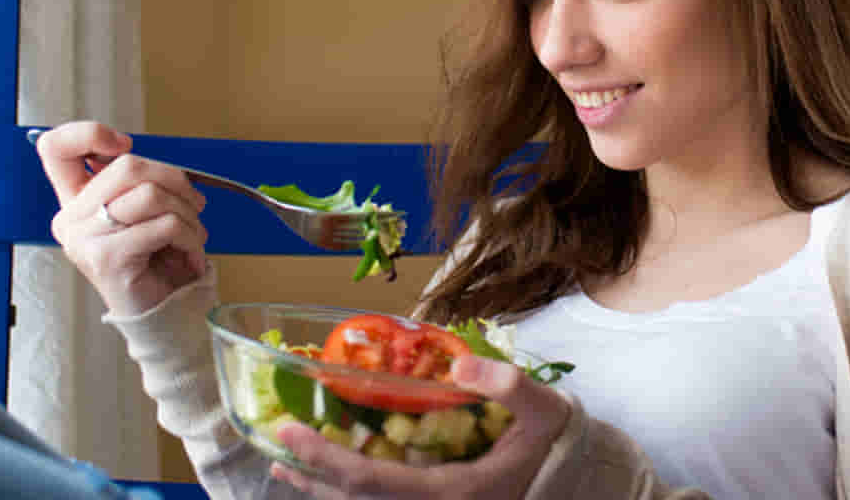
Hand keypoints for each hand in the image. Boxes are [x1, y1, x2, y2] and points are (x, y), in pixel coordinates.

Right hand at [36, 120, 208, 315]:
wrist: (162, 314)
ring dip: (189, 213)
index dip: (89, 133)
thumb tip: (147, 160)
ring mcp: (85, 239)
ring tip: (194, 234)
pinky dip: (191, 237)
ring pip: (151, 195)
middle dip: (175, 179)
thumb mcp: (145, 214)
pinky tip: (190, 254)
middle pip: (127, 166)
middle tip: (194, 203)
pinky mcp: (108, 258)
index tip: (125, 146)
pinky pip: (165, 225)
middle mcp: (71, 218)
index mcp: (75, 201)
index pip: (56, 148)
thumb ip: (137, 183)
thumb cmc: (157, 261)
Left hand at [271, 355, 569, 499]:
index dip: (325, 458)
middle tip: (278, 441)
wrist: (571, 483)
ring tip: (285, 466)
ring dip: (320, 489)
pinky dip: (343, 493)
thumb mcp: (542, 410)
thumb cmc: (551, 443)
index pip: (371, 482)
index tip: (291, 431)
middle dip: (311, 473)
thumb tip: (460, 363)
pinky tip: (323, 481)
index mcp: (450, 493)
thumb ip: (509, 385)